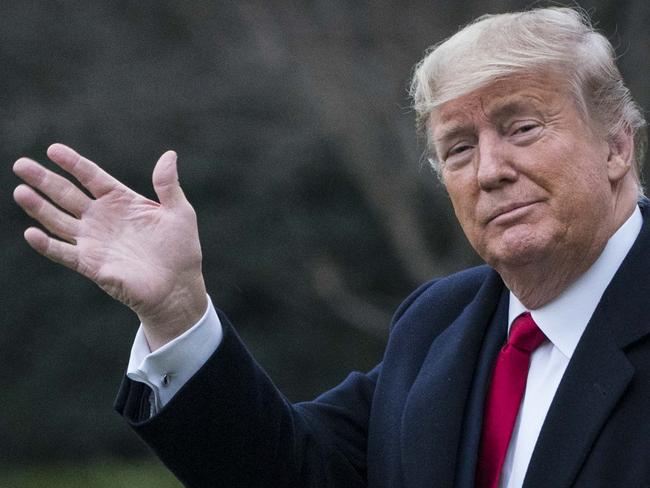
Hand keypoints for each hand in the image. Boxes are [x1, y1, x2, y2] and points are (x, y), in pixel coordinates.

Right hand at [13, 143, 206, 350]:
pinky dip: (47, 245)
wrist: (178, 287)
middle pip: (67, 194)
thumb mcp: (179, 212)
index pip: (91, 176)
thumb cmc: (181, 250)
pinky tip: (31, 233)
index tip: (53, 149)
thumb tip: (169, 154)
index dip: (73, 163)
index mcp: (121, 201)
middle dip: (44, 180)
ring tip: (20, 191)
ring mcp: (94, 241)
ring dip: (39, 207)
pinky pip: (64, 253)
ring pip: (59, 220)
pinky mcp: (91, 264)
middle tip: (21, 164)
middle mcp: (102, 218)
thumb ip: (168, 184)